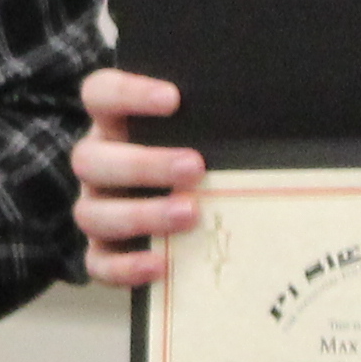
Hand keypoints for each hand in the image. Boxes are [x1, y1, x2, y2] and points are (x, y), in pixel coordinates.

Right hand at [70, 65, 202, 286]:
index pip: (100, 94)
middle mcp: (98, 165)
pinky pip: (99, 263)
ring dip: (141, 214)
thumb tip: (269, 112)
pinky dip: (127, 267)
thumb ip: (216, 121)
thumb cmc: (198, 159)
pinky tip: (162, 264)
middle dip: (143, 164)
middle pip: (91, 160)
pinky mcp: (102, 252)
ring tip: (190, 214)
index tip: (173, 99)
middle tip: (195, 166)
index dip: (128, 93)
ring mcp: (96, 209)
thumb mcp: (202, 133)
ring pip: (93, 214)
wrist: (184, 212)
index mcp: (114, 125)